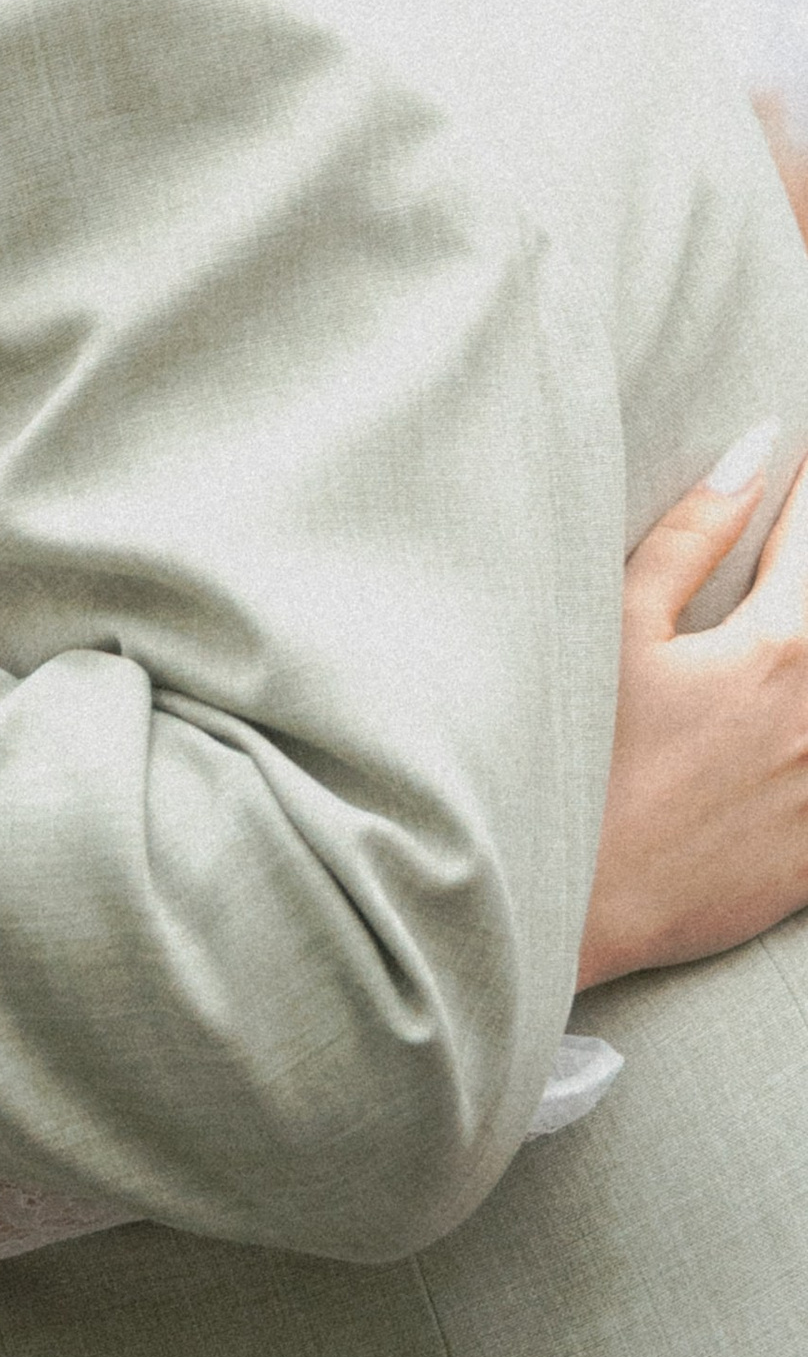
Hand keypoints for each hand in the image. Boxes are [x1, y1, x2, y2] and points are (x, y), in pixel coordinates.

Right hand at [579, 437, 807, 988]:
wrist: (572, 906)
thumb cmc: (581, 758)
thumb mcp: (618, 630)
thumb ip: (692, 537)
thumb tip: (754, 451)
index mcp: (773, 650)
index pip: (807, 546)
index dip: (806, 498)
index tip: (800, 462)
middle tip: (785, 582)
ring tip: (781, 656)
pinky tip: (792, 741)